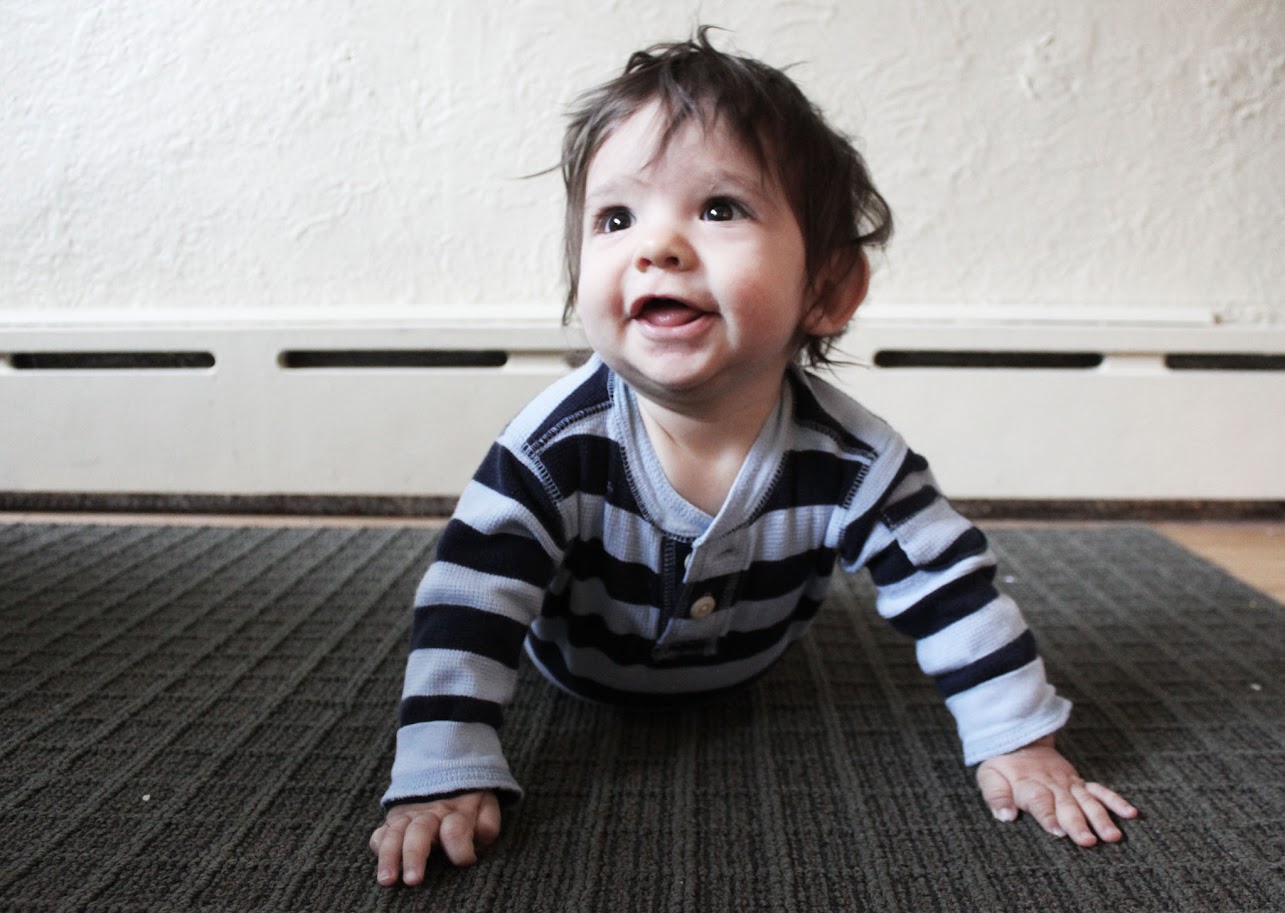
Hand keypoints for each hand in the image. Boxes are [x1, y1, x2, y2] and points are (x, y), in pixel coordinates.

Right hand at [369, 790, 501, 885]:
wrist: (448, 772)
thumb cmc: (470, 800)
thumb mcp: (486, 806)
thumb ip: (488, 823)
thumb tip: (479, 837)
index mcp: (456, 812)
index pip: (456, 829)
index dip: (461, 848)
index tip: (466, 860)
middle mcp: (430, 814)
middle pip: (419, 832)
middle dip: (415, 856)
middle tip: (414, 880)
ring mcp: (410, 816)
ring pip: (395, 834)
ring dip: (389, 856)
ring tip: (387, 880)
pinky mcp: (395, 820)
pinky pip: (381, 832)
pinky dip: (378, 845)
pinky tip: (379, 865)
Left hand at [976, 735, 1137, 846]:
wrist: (1019, 740)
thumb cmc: (1003, 766)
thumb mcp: (989, 777)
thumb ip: (995, 796)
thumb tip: (1005, 816)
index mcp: (1028, 785)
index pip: (1040, 802)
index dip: (1048, 816)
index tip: (1058, 832)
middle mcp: (1052, 785)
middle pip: (1067, 806)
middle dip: (1078, 824)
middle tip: (1089, 842)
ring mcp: (1068, 784)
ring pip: (1087, 801)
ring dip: (1101, 818)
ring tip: (1113, 836)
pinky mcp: (1080, 783)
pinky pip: (1100, 791)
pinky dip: (1115, 801)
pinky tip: (1131, 814)